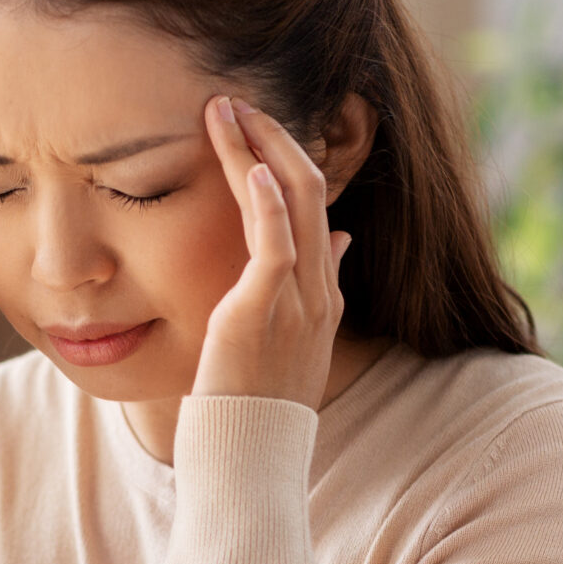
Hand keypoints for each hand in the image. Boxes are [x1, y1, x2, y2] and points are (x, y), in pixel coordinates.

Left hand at [193, 93, 351, 405]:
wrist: (246, 463)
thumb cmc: (254, 410)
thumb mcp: (292, 344)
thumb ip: (317, 288)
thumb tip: (340, 239)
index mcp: (322, 296)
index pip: (314, 207)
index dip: (286, 158)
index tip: (251, 125)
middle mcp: (317, 292)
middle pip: (310, 190)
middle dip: (273, 136)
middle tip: (233, 99)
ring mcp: (295, 301)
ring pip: (292, 203)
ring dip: (258, 149)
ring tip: (222, 110)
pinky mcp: (261, 313)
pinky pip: (274, 246)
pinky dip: (266, 202)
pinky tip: (252, 166)